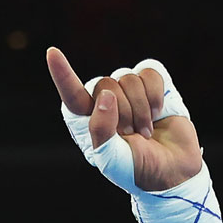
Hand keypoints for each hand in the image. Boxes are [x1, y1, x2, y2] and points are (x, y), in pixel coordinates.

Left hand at [48, 48, 202, 193]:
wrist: (171, 170)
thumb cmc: (135, 168)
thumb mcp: (111, 157)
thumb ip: (101, 129)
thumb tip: (104, 96)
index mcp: (86, 121)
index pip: (71, 94)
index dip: (62, 73)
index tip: (52, 53)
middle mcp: (103, 102)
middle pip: (106, 85)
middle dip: (124, 112)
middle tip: (132, 135)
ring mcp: (128, 91)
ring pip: (128, 78)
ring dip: (142, 107)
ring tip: (145, 130)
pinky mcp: (151, 84)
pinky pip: (149, 71)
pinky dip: (156, 93)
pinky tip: (157, 113)